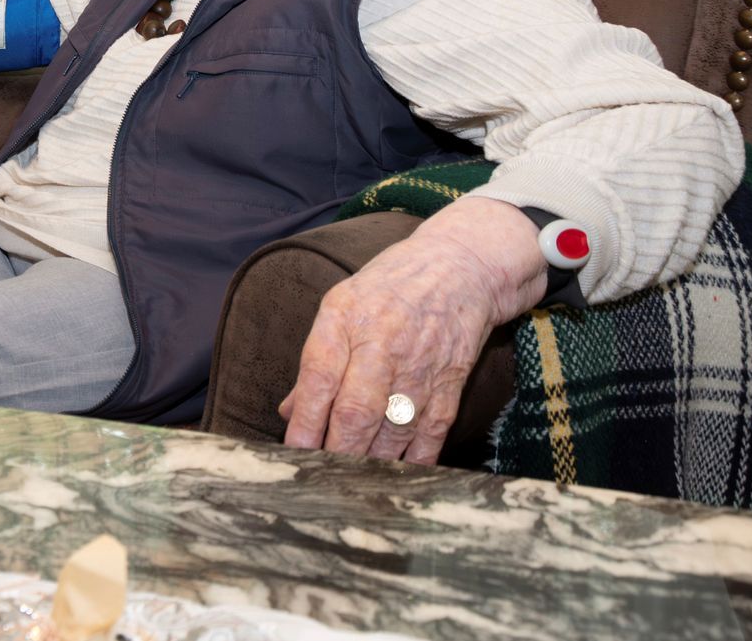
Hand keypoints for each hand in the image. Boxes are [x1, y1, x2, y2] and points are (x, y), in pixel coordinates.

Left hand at [278, 196, 546, 464]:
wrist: (461, 266)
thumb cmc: (389, 287)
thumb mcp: (340, 305)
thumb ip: (316, 359)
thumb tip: (290, 411)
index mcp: (345, 318)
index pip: (318, 379)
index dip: (305, 423)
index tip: (292, 454)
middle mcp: (382, 343)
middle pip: (355, 413)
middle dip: (335, 453)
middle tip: (319, 479)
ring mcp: (420, 365)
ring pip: (390, 432)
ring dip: (369, 464)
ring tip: (350, 485)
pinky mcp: (451, 383)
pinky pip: (430, 435)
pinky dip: (411, 462)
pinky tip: (394, 477)